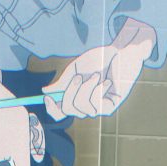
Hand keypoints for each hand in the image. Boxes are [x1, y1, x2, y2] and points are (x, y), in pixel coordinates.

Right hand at [42, 18, 156, 120]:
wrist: (120, 53)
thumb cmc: (99, 59)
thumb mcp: (75, 68)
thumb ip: (62, 82)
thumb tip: (45, 91)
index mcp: (73, 96)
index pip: (58, 111)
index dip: (51, 108)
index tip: (48, 98)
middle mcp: (83, 105)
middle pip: (66, 111)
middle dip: (69, 93)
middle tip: (78, 77)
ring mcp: (96, 108)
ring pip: (80, 108)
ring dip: (86, 89)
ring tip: (96, 76)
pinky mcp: (108, 108)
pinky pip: (95, 106)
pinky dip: (98, 91)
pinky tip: (106, 82)